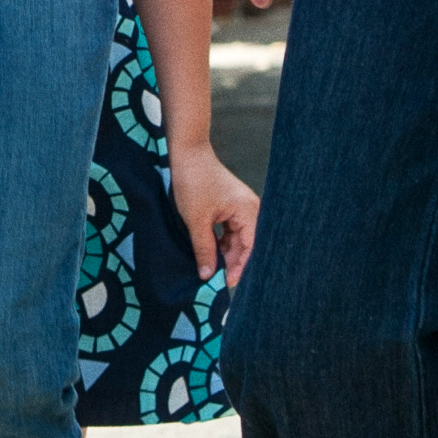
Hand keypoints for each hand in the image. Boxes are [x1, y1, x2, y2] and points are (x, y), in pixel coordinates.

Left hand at [168, 142, 258, 284]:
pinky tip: (210, 254)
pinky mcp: (230, 207)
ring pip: (236, 239)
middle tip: (217, 281)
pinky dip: (220, 243)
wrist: (187, 154)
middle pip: (246, 245)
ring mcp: (240, 208)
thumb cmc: (194, 182)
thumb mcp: (197, 220)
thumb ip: (204, 249)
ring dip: (225, 254)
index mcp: (248, 211)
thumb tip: (207, 276)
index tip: (227, 284)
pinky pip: (230, 231)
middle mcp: (250, 209)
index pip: (251, 247)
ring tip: (211, 270)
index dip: (240, 268)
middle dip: (232, 263)